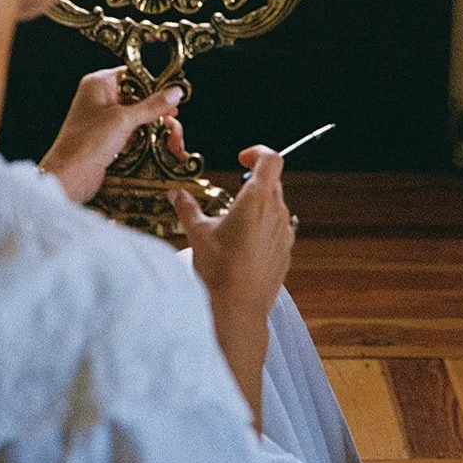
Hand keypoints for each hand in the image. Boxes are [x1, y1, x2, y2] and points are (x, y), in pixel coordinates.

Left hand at [39, 69, 183, 203]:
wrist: (68, 177)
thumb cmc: (85, 144)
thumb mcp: (123, 120)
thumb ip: (151, 106)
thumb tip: (174, 92)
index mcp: (99, 84)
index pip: (134, 76)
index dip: (155, 87)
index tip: (172, 98)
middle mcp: (100, 99)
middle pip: (139, 98)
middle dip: (159, 113)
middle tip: (173, 124)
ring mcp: (103, 120)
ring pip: (138, 118)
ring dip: (155, 128)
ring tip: (171, 141)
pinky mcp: (107, 139)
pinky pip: (133, 134)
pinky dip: (145, 140)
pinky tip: (156, 148)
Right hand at [169, 145, 294, 428]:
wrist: (238, 309)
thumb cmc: (219, 269)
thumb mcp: (197, 233)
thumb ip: (187, 208)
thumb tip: (176, 193)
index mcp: (256, 200)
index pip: (271, 160)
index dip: (258, 153)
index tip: (242, 159)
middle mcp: (276, 212)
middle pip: (272, 183)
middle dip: (251, 184)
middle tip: (229, 198)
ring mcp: (284, 233)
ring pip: (275, 207)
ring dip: (257, 207)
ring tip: (232, 225)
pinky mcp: (286, 252)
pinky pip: (278, 229)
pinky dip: (263, 228)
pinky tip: (243, 246)